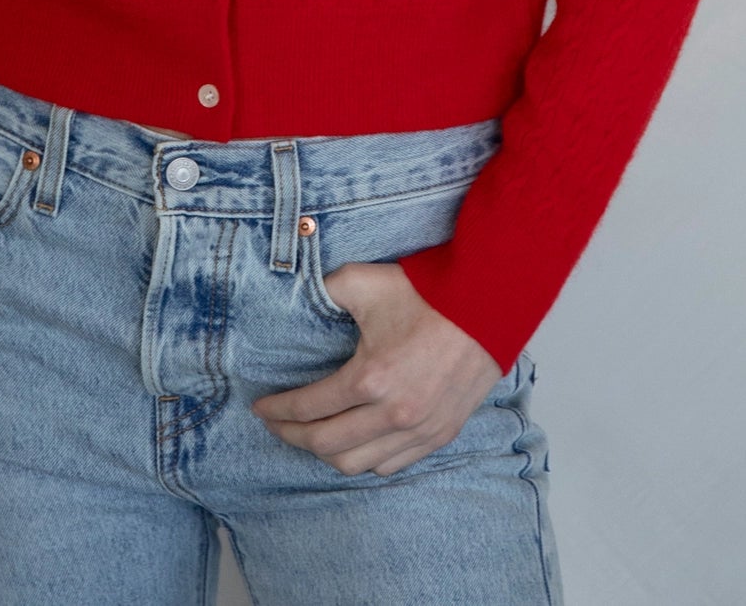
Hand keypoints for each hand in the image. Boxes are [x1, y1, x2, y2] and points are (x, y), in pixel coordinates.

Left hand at [251, 260, 505, 476]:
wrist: (485, 305)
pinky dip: (364, 459)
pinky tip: (351, 444)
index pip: (310, 408)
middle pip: (326, 444)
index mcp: (370, 378)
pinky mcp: (438, 435)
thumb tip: (299, 295)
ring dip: (326, 454)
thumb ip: (325, 290)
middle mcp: (393, 414)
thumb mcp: (363, 281)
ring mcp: (419, 430)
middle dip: (292, 435)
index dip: (278, 410)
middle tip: (275, 422)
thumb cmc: (426, 293)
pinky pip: (390, 465)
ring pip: (357, 464)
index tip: (260, 406)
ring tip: (309, 435)